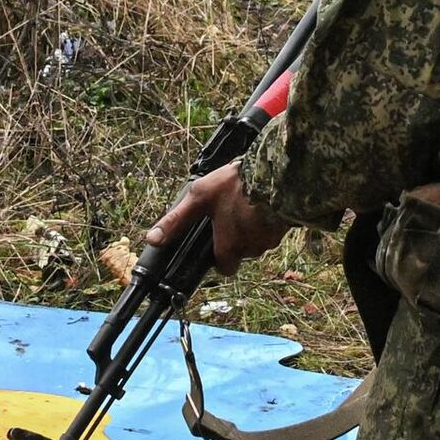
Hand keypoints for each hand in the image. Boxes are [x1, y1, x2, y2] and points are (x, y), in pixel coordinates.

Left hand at [144, 161, 287, 276]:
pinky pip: (274, 228)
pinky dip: (267, 219)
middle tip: (229, 213)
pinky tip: (261, 201)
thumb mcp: (199, 198)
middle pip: (241, 252)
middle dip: (235, 238)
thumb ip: (177, 220)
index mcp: (230, 248)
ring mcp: (273, 238)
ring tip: (245, 203)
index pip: (223, 268)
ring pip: (258, 239)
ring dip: (252, 227)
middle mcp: (253, 249)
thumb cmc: (238, 186)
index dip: (217, 256)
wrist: (280, 171)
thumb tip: (152, 239)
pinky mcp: (287, 226)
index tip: (214, 240)